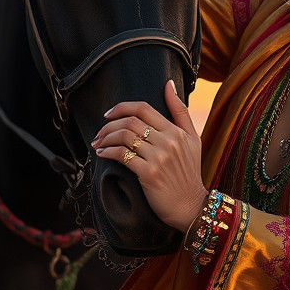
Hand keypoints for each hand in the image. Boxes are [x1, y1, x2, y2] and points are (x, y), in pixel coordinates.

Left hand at [91, 80, 207, 232]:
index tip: (108, 114)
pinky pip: (122, 155)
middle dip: (109, 124)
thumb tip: (169, 84)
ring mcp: (159, 157)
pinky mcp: (148, 174)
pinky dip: (108, 152)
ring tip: (98, 143)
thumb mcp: (192, 138)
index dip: (122, 107)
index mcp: (176, 131)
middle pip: (130, 121)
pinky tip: (102, 154)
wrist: (190, 205)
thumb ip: (180, 111)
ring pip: (124, 136)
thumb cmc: (189, 172)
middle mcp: (168, 141)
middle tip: (99, 132)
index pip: (144, 108)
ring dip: (105, 138)